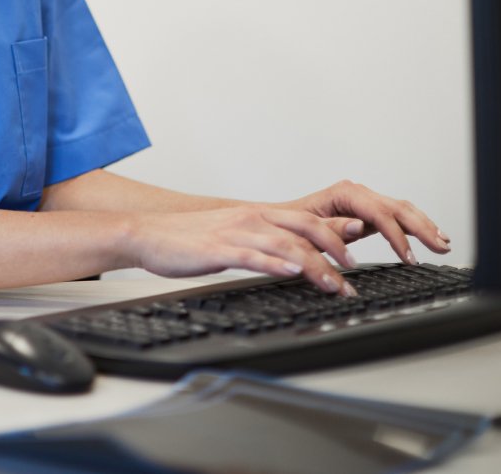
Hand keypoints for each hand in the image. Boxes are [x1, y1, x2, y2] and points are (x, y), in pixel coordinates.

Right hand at [128, 207, 361, 295]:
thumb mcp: (231, 236)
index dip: (335, 237)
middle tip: (353, 274)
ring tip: (334, 284)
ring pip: (285, 244)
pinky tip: (292, 271)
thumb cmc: (186, 240)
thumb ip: (261, 243)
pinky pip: (253, 255)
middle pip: (304, 228)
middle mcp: (249, 219)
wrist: (146, 234)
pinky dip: (276, 263)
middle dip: (335, 250)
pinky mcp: (217, 250)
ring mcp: (234, 233)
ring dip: (315, 265)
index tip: (354, 258)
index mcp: (254, 215)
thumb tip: (292, 258)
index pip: (306, 221)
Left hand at [282, 180, 450, 265]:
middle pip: (397, 208)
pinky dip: (415, 226)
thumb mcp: (306, 230)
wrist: (277, 222)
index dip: (397, 236)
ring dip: (424, 225)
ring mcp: (363, 201)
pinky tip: (430, 236)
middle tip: (440, 247)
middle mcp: (356, 193)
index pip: (379, 213)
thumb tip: (359, 226)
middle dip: (421, 228)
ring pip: (402, 209)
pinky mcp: (367, 211)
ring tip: (443, 243)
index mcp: (344, 193)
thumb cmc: (288, 226)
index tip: (409, 258)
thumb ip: (333, 229)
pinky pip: (396, 216)